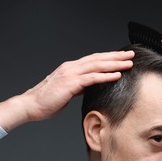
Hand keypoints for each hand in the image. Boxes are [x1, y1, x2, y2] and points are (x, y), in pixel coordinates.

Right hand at [0, 50, 133, 130]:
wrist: (31, 105)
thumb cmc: (48, 100)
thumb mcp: (67, 91)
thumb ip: (79, 86)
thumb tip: (91, 86)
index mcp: (71, 68)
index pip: (94, 59)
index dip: (108, 57)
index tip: (121, 57)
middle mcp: (71, 67)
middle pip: (98, 59)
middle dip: (116, 56)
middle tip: (130, 55)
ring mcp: (71, 74)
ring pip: (97, 66)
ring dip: (114, 64)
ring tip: (128, 63)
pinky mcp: (70, 83)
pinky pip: (92, 78)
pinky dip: (105, 76)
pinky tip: (116, 75)